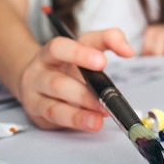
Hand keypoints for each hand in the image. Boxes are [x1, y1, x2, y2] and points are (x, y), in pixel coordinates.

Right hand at [18, 28, 133, 130]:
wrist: (36, 80)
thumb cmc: (68, 64)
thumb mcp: (87, 46)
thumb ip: (109, 40)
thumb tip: (128, 50)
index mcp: (51, 52)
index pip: (60, 48)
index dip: (80, 54)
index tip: (102, 62)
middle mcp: (39, 72)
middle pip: (57, 81)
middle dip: (83, 92)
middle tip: (106, 97)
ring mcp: (35, 94)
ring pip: (54, 105)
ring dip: (80, 112)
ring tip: (101, 116)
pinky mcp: (37, 112)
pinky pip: (55, 117)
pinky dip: (75, 120)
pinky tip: (91, 123)